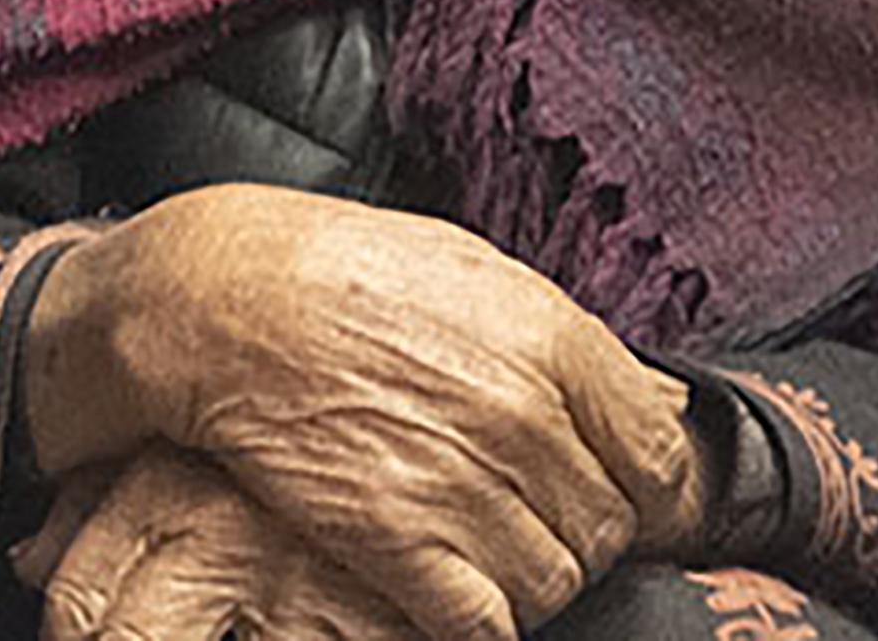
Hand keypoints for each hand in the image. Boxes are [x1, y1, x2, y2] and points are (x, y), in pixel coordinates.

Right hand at [25, 184, 701, 640]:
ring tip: (472, 542)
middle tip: (515, 509)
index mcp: (553, 342)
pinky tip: (443, 583)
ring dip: (521, 576)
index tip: (609, 490)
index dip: (638, 487)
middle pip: (608, 531)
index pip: (661, 463)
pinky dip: (475, 617)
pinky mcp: (400, 541)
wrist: (216, 298)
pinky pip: (488, 623)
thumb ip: (560, 344)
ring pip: (555, 584)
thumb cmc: (336, 273)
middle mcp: (522, 417)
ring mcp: (464, 483)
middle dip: (571, 530)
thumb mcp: (469, 272)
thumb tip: (641, 403)